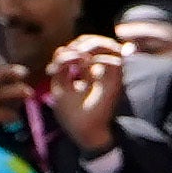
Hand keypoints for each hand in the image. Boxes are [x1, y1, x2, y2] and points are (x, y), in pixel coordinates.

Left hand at [43, 34, 127, 152]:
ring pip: (110, 46)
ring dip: (93, 47)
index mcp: (87, 70)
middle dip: (82, 43)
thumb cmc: (71, 112)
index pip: (83, 46)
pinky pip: (115, 62)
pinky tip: (85, 68)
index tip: (55, 68)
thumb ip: (61, 67)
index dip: (69, 49)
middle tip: (69, 55)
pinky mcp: (117, 82)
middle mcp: (101, 70)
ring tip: (79, 57)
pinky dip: (101, 60)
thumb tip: (66, 48)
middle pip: (97, 41)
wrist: (83, 131)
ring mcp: (110, 74)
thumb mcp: (59, 85)